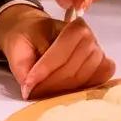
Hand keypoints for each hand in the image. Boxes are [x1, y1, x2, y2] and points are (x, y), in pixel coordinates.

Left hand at [0, 4, 115, 99]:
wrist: (36, 33)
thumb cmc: (30, 37)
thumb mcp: (19, 46)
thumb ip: (24, 67)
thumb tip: (30, 89)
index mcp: (75, 27)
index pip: (63, 52)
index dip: (46, 70)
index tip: (28, 84)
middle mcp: (90, 39)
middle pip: (74, 69)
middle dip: (52, 84)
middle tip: (33, 92)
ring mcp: (97, 54)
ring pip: (84, 79)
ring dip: (62, 91)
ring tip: (44, 92)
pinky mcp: (100, 67)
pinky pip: (98, 82)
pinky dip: (82, 90)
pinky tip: (64, 92)